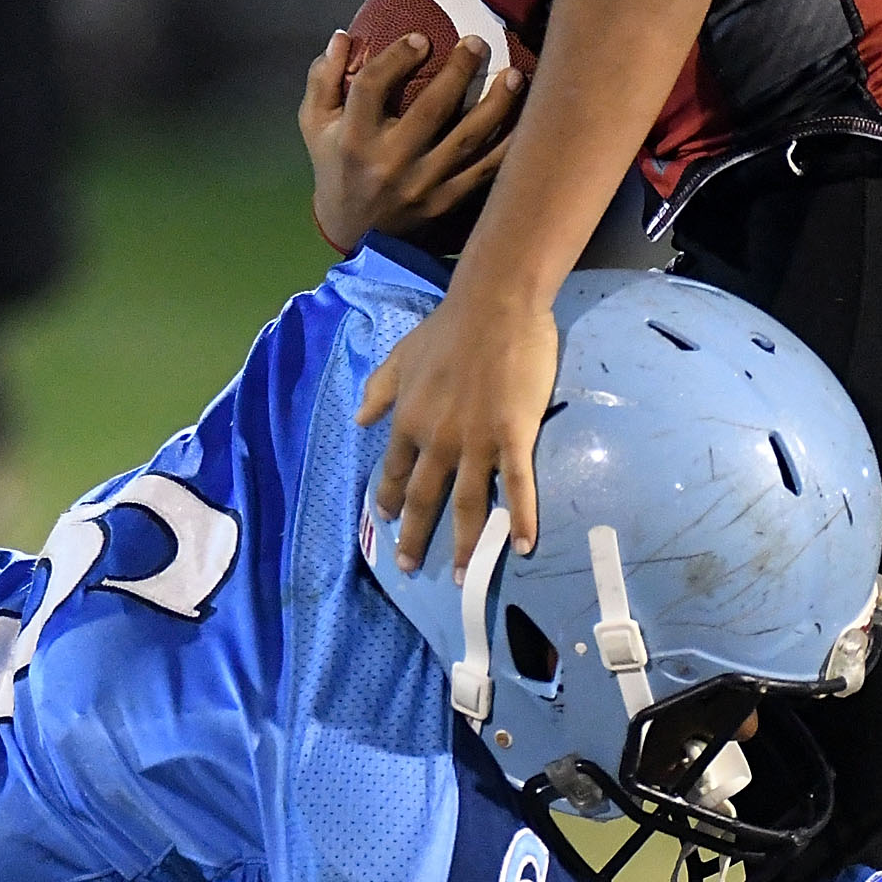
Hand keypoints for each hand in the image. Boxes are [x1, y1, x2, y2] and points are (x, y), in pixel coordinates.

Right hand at [298, 30, 522, 252]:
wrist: (353, 234)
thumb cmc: (337, 167)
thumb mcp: (316, 126)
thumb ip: (324, 80)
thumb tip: (342, 37)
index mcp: (353, 140)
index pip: (373, 87)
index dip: (397, 58)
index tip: (421, 39)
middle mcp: (390, 162)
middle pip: (431, 108)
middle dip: (459, 71)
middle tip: (477, 42)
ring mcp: (422, 185)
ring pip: (468, 139)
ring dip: (496, 104)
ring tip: (514, 75)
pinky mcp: (446, 203)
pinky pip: (486, 170)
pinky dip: (509, 145)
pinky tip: (528, 120)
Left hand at [358, 280, 557, 575]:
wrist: (494, 305)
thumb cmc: (447, 328)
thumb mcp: (400, 357)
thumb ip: (379, 391)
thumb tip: (359, 421)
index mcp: (409, 422)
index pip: (396, 472)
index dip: (391, 500)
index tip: (389, 521)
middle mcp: (438, 441)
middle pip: (426, 499)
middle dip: (416, 537)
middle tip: (410, 567)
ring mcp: (477, 443)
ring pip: (468, 504)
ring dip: (463, 544)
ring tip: (459, 575)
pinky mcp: (514, 437)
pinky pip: (518, 487)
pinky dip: (520, 519)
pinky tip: (522, 547)